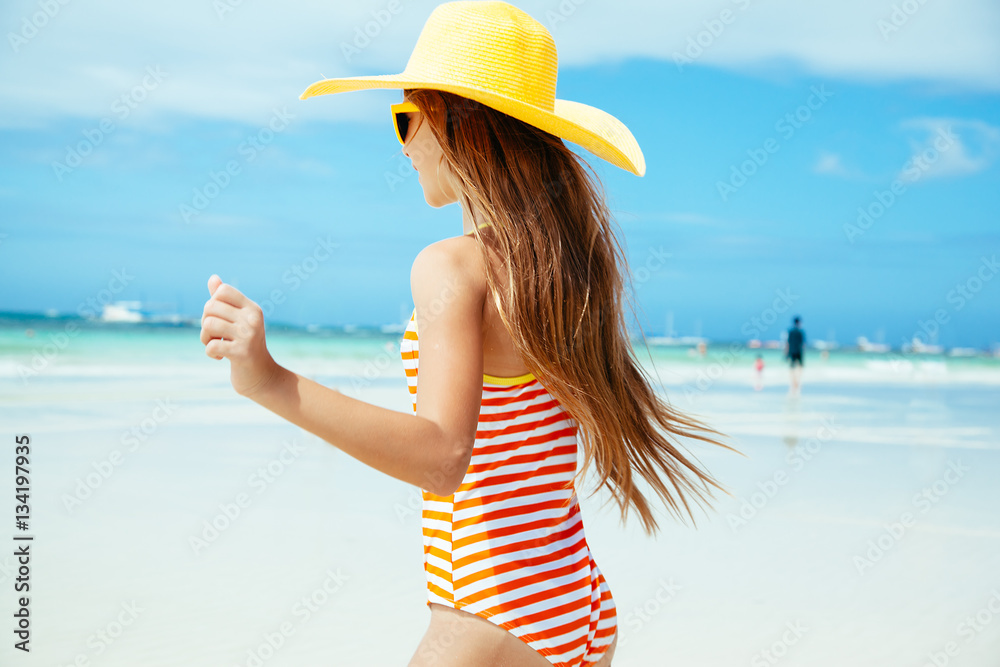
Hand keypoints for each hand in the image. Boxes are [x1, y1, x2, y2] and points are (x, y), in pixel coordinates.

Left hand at [201, 274, 278, 397]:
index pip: (223, 290)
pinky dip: (210, 353)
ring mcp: (248, 336)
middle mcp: (252, 319)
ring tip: (215, 345)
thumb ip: (225, 300)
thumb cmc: (245, 345)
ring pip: (208, 325)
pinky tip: (220, 357)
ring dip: (205, 338)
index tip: (219, 318)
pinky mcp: (241, 353)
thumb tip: (213, 278)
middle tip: (215, 335)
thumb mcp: (237, 320)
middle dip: (205, 322)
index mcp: (252, 308)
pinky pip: (210, 346)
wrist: (261, 375)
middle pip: (211, 307)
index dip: (213, 303)